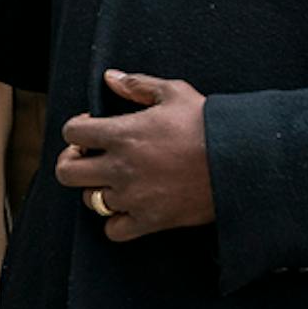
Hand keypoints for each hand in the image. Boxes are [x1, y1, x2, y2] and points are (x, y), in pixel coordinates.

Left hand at [55, 70, 214, 240]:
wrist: (241, 161)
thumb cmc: (208, 124)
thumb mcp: (174, 93)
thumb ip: (137, 85)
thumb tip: (110, 78)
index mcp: (123, 133)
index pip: (72, 132)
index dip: (76, 129)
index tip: (91, 129)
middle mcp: (121, 167)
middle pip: (66, 172)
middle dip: (72, 162)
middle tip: (88, 158)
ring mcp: (133, 197)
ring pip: (90, 201)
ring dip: (97, 190)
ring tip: (115, 180)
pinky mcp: (150, 220)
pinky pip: (113, 230)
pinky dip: (116, 222)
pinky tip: (129, 207)